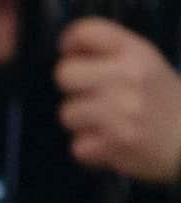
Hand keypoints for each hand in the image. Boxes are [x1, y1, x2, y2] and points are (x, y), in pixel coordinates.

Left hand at [56, 18, 180, 183]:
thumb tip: (69, 53)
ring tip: (106, 121)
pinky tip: (110, 142)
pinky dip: (90, 148)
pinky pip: (77, 145)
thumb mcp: (144, 62)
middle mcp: (128, 76)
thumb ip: (109, 54)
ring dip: (81, 120)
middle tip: (90, 94)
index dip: (71, 43)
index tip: (73, 55)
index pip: (87, 32)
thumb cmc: (159, 99)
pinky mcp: (114, 144)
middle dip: (72, 86)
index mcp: (135, 52)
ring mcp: (121, 112)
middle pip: (65, 73)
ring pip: (67, 113)